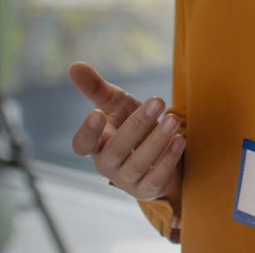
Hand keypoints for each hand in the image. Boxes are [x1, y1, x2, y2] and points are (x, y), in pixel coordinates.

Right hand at [69, 61, 185, 203]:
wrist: (155, 150)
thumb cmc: (129, 123)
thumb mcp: (115, 103)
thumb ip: (95, 87)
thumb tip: (74, 64)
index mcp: (95, 144)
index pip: (82, 144)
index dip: (87, 132)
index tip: (97, 112)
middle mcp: (107, 165)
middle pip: (116, 148)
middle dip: (137, 124)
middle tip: (157, 100)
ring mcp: (127, 180)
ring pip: (139, 163)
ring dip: (157, 140)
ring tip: (173, 118)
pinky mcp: (148, 189)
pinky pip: (157, 177)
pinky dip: (169, 158)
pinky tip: (180, 139)